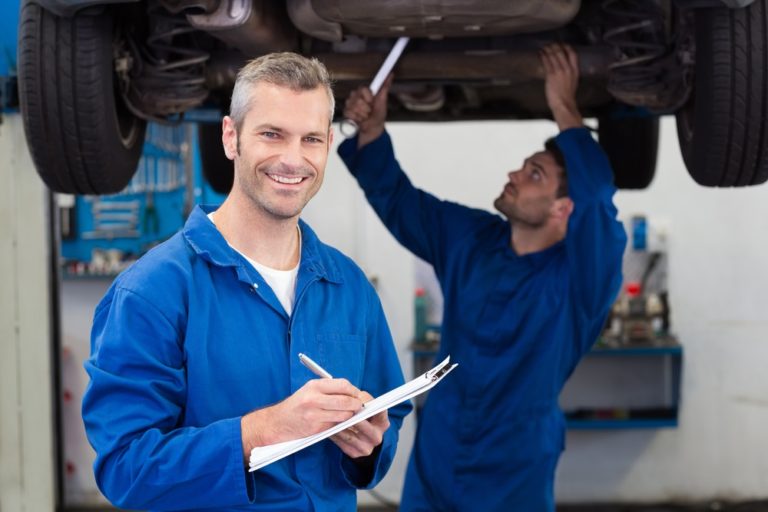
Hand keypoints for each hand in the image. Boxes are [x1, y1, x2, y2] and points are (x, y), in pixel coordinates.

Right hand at [241, 378, 363, 458]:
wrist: (277, 422)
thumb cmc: (297, 405)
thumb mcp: (310, 391)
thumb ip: (329, 390)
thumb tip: (352, 393)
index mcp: (314, 386)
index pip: (343, 385)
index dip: (353, 390)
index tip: (357, 394)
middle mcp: (314, 398)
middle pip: (346, 400)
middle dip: (356, 404)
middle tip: (359, 407)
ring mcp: (314, 414)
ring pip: (343, 414)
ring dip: (350, 416)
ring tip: (350, 415)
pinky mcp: (315, 428)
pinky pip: (335, 425)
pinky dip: (340, 424)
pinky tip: (339, 422)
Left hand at [330, 391, 389, 457]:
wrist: (357, 435)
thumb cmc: (360, 416)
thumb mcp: (364, 405)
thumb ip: (363, 398)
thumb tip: (357, 397)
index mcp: (383, 423)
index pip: (380, 411)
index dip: (369, 406)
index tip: (358, 402)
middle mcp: (377, 437)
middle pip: (364, 426)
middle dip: (352, 417)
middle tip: (341, 410)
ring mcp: (367, 447)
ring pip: (350, 436)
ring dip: (339, 427)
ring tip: (330, 419)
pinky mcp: (355, 453)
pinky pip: (342, 443)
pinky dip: (335, 435)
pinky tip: (329, 428)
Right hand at [343, 75, 392, 147]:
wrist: (373, 128)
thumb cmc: (378, 114)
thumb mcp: (383, 100)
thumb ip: (385, 86)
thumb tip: (391, 74)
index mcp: (363, 91)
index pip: (362, 89)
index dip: (368, 98)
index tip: (372, 102)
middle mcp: (355, 96)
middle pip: (357, 100)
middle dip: (366, 109)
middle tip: (370, 111)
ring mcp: (349, 104)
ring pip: (353, 108)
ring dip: (362, 115)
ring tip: (365, 116)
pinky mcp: (346, 112)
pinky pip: (349, 114)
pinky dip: (357, 119)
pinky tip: (359, 120)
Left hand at [540, 43, 582, 130]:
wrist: (564, 104)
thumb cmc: (567, 97)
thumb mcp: (573, 82)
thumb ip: (569, 74)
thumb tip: (564, 68)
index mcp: (575, 71)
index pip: (573, 54)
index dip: (567, 47)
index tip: (562, 45)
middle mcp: (568, 69)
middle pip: (561, 52)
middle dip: (555, 46)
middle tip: (550, 44)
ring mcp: (559, 71)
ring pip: (553, 56)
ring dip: (547, 50)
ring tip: (544, 47)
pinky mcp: (551, 75)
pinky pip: (546, 62)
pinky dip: (542, 56)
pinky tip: (540, 54)